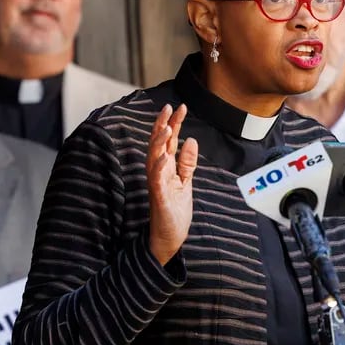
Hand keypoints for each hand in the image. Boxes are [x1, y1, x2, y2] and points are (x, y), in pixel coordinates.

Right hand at [147, 104, 198, 264]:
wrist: (170, 237)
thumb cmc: (175, 211)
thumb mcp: (185, 183)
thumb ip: (187, 162)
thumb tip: (191, 139)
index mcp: (165, 168)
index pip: (168, 141)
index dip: (173, 123)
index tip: (180, 107)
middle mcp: (158, 173)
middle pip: (158, 144)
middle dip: (162, 125)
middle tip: (169, 108)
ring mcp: (157, 185)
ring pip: (153, 159)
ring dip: (158, 143)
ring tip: (166, 127)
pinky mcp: (159, 199)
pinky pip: (157, 182)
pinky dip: (159, 169)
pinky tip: (164, 157)